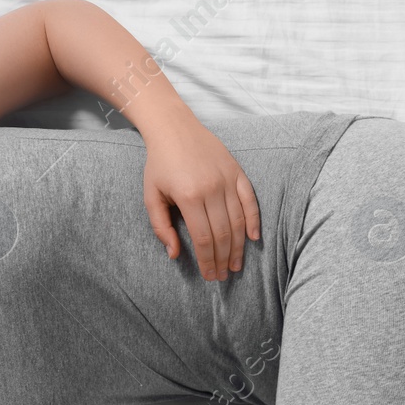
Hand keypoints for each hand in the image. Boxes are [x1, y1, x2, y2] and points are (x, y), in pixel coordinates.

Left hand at [142, 119, 261, 281]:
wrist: (174, 128)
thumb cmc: (159, 164)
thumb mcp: (151, 196)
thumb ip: (161, 227)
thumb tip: (175, 255)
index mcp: (189, 196)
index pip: (203, 239)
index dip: (208, 261)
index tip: (210, 275)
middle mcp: (211, 188)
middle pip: (223, 234)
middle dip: (224, 259)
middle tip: (224, 276)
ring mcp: (227, 179)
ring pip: (238, 221)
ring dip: (239, 247)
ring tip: (236, 265)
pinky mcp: (237, 171)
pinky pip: (250, 200)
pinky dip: (254, 220)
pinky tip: (253, 238)